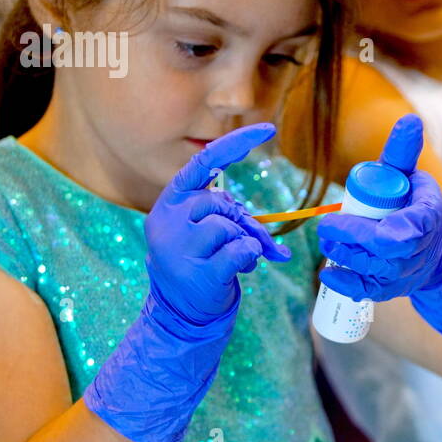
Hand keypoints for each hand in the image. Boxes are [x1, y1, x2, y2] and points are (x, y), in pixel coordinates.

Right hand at [144, 123, 291, 324]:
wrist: (180, 312)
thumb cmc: (200, 263)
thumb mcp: (209, 232)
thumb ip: (233, 217)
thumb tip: (273, 237)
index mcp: (170, 202)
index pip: (203, 162)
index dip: (236, 144)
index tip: (268, 129)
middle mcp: (169, 219)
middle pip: (223, 202)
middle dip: (242, 221)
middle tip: (244, 241)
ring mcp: (179, 247)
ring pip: (230, 226)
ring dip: (245, 242)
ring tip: (236, 259)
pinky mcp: (198, 272)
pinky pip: (240, 250)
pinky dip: (249, 257)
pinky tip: (241, 268)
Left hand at [316, 115, 441, 338]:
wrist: (432, 247)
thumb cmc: (413, 204)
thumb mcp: (410, 175)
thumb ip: (404, 151)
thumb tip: (410, 118)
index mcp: (425, 219)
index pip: (407, 229)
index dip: (379, 228)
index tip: (347, 215)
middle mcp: (415, 250)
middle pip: (380, 249)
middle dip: (349, 237)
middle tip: (327, 225)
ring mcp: (401, 273)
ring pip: (367, 267)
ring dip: (341, 254)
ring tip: (329, 239)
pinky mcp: (388, 290)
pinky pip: (364, 291)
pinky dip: (343, 283)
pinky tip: (328, 272)